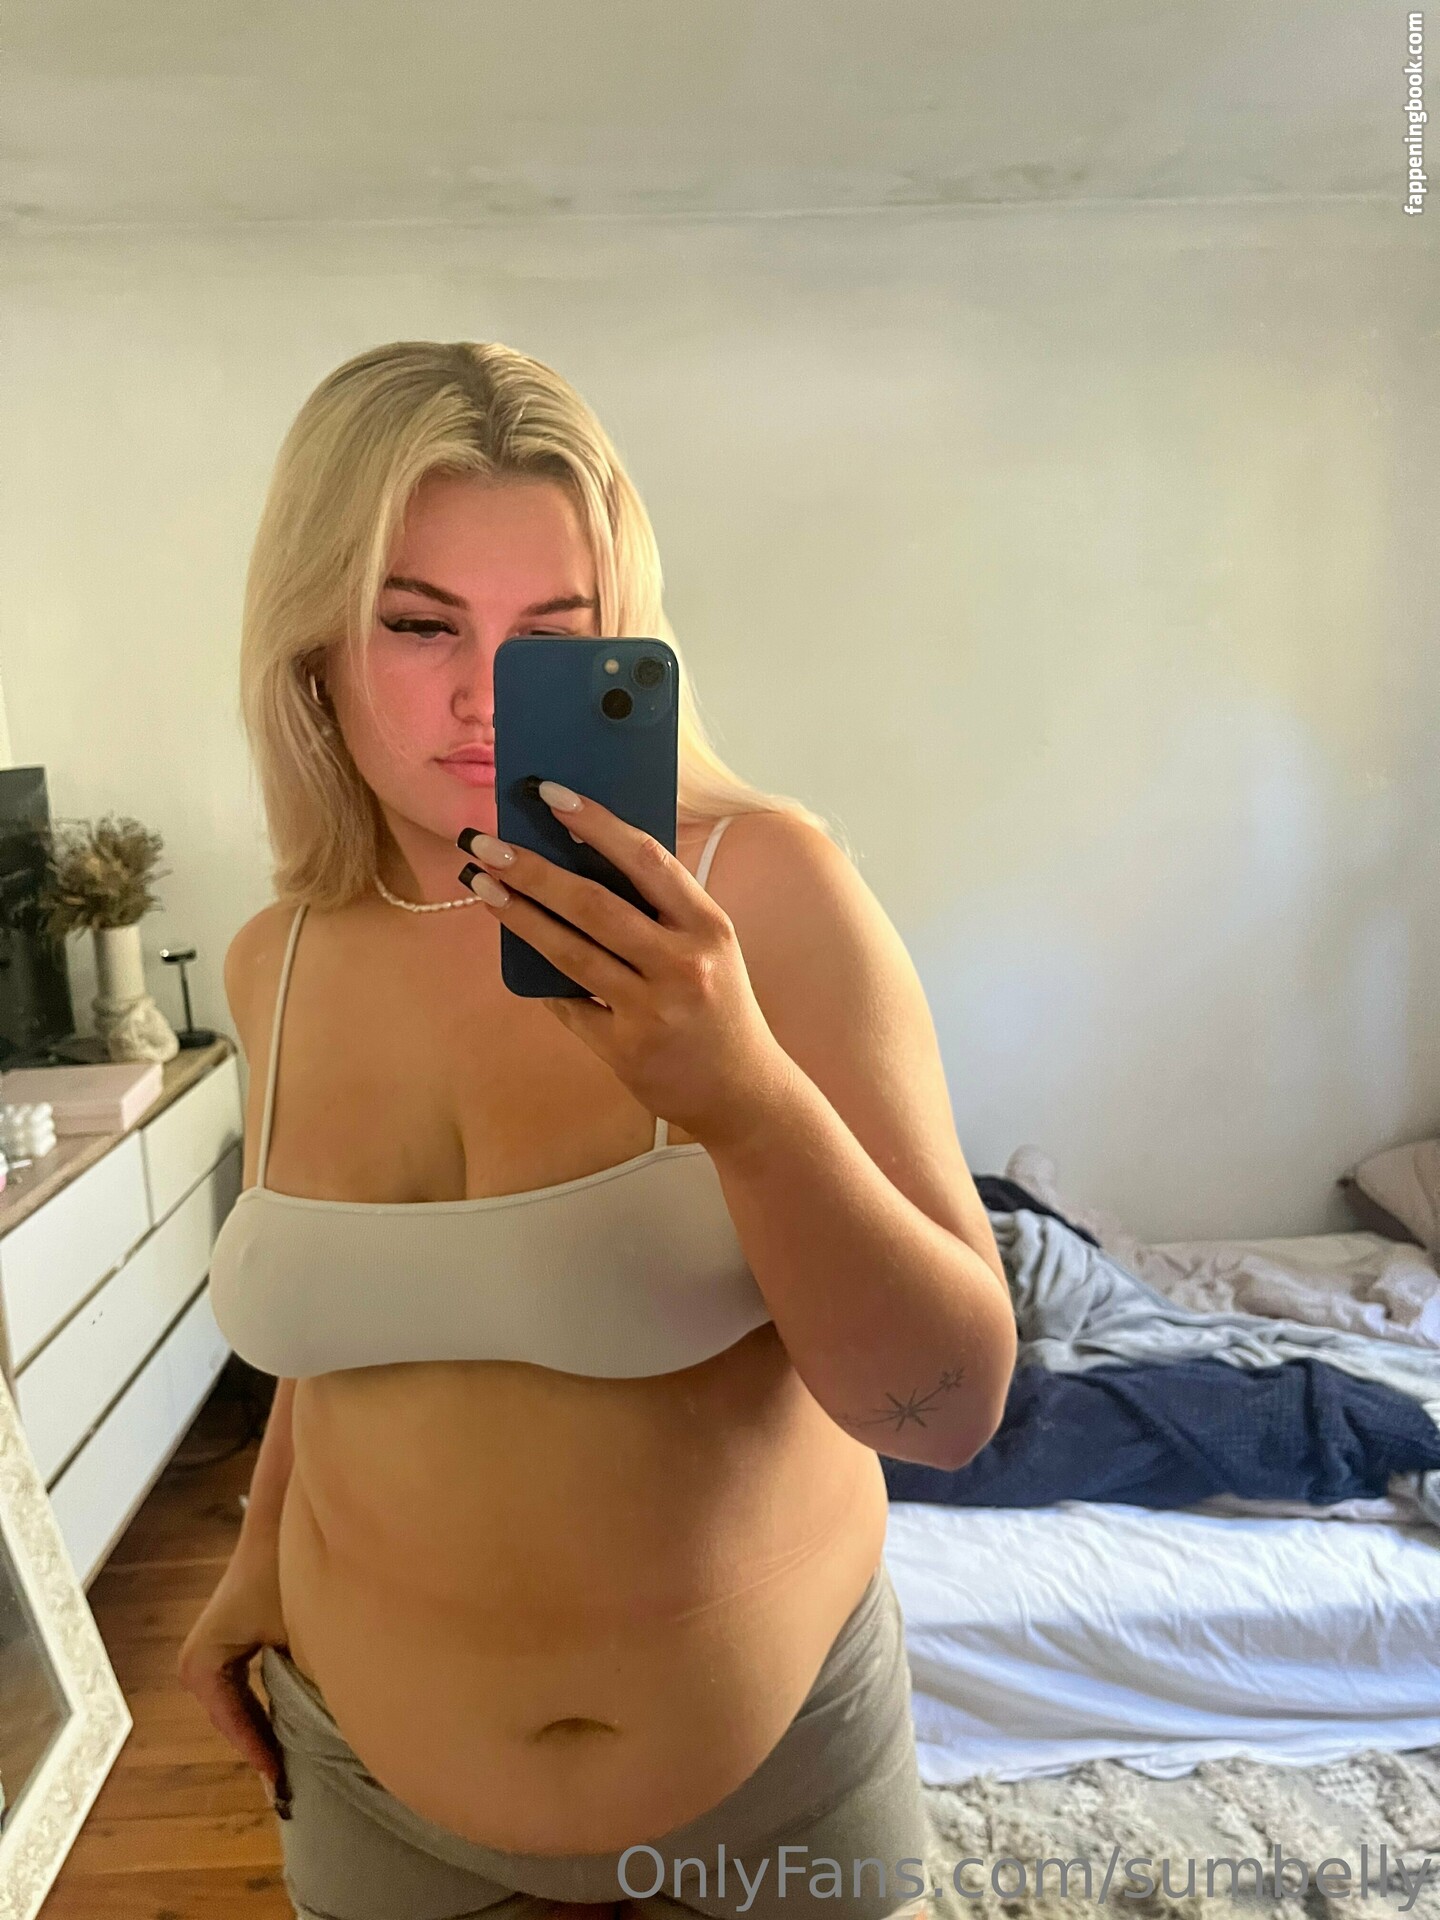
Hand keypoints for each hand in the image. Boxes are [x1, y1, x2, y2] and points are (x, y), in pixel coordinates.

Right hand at [177, 1544, 291, 1804]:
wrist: (287, 1518)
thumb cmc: (291, 1573)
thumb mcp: (300, 1637)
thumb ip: (306, 1684)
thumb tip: (330, 1731)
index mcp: (204, 1661)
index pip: (234, 1724)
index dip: (260, 1754)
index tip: (285, 1783)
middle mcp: (201, 1658)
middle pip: (235, 1719)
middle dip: (264, 1747)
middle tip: (295, 1785)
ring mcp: (216, 1648)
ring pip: (242, 1705)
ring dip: (268, 1727)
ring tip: (297, 1764)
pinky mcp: (237, 1638)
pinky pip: (249, 1686)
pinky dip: (271, 1705)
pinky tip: (296, 1724)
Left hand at [457, 786, 794, 1151]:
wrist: (744, 1094)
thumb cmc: (718, 1007)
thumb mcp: (710, 949)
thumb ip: (662, 910)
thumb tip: (580, 857)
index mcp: (710, 927)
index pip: (647, 859)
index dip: (596, 822)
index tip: (549, 793)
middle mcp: (684, 965)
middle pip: (595, 905)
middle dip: (532, 869)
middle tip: (485, 843)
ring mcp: (653, 1011)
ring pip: (570, 953)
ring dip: (519, 915)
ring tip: (482, 885)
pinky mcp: (626, 1049)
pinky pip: (569, 1005)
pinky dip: (541, 980)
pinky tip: (515, 951)